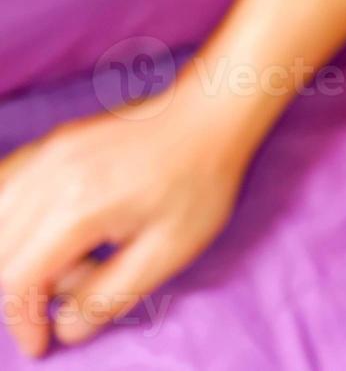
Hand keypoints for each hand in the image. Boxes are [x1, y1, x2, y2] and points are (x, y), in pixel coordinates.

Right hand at [0, 86, 251, 356]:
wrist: (211, 115)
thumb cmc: (199, 182)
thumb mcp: (168, 251)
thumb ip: (110, 294)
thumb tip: (66, 328)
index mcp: (77, 206)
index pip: (19, 279)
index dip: (24, 320)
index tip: (42, 344)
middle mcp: (49, 176)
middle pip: (1, 253)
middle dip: (24, 290)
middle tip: (74, 295)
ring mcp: (46, 154)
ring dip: (19, 256)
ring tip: (76, 263)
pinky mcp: (51, 144)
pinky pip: (6, 188)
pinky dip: (13, 221)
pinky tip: (54, 233)